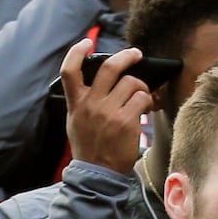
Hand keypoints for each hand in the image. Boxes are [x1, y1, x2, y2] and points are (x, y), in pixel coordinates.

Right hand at [60, 39, 153, 175]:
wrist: (97, 175)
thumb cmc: (89, 149)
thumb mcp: (75, 123)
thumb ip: (83, 101)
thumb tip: (100, 82)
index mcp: (76, 104)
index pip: (69, 71)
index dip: (77, 52)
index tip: (87, 43)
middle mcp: (91, 105)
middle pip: (109, 67)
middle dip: (126, 56)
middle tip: (135, 54)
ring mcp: (109, 112)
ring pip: (131, 82)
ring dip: (141, 87)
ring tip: (142, 98)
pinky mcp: (126, 121)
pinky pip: (142, 99)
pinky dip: (148, 101)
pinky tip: (146, 109)